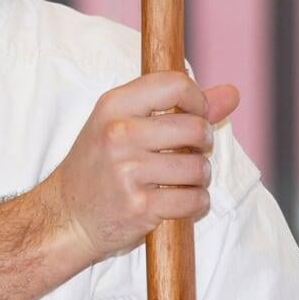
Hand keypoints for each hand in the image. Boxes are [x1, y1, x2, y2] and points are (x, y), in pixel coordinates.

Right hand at [39, 71, 238, 264]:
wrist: (66, 216)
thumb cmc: (99, 166)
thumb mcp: (125, 125)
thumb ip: (180, 107)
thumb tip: (232, 94)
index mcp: (113, 106)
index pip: (175, 84)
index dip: (197, 100)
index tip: (193, 116)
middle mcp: (119, 134)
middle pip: (195, 128)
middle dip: (202, 144)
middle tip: (187, 153)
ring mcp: (128, 171)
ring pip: (199, 168)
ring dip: (199, 179)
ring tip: (178, 181)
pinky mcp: (140, 207)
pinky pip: (194, 201)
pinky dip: (195, 205)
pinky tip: (176, 203)